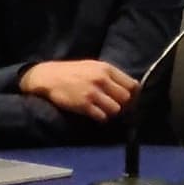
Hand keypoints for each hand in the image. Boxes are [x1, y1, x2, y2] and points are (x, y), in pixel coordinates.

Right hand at [19, 60, 137, 121]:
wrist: (49, 77)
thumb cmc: (73, 71)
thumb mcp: (94, 66)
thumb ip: (111, 75)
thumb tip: (129, 87)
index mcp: (107, 69)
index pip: (132, 84)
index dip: (134, 95)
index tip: (130, 99)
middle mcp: (102, 80)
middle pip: (126, 98)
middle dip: (125, 105)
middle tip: (118, 107)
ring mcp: (93, 93)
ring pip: (116, 109)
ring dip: (113, 112)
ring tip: (106, 110)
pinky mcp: (84, 106)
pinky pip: (102, 117)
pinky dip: (102, 118)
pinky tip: (97, 115)